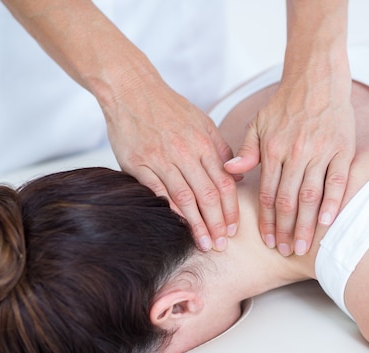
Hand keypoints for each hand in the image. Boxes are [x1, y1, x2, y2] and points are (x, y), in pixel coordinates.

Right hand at [106, 78, 238, 251]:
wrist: (131, 91)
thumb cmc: (168, 108)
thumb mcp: (202, 122)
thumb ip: (220, 150)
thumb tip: (237, 177)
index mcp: (203, 143)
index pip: (224, 183)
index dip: (231, 209)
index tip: (234, 229)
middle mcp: (185, 152)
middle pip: (207, 194)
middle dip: (217, 223)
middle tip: (222, 244)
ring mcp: (161, 158)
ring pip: (185, 197)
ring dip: (197, 224)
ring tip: (204, 244)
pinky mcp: (138, 163)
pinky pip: (157, 191)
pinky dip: (170, 210)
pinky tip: (178, 226)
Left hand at [225, 72, 354, 255]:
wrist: (316, 79)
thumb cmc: (285, 104)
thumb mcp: (258, 123)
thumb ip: (246, 150)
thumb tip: (230, 171)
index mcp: (272, 149)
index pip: (267, 194)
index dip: (267, 221)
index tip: (268, 241)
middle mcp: (295, 153)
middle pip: (287, 200)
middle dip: (285, 230)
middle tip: (285, 251)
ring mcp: (320, 152)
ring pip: (311, 195)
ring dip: (307, 224)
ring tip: (304, 246)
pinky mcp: (342, 149)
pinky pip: (338, 181)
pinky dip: (333, 202)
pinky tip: (328, 222)